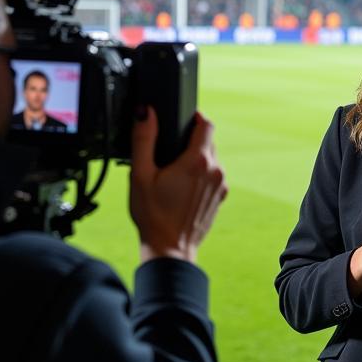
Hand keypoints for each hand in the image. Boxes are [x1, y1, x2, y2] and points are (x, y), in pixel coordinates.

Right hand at [130, 108, 227, 263]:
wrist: (169, 249)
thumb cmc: (153, 215)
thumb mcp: (140, 174)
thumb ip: (144, 139)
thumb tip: (146, 112)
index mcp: (198, 161)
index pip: (206, 124)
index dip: (195, 116)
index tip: (184, 118)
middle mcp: (216, 170)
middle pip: (208, 141)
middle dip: (191, 140)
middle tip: (169, 149)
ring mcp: (221, 185)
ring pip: (212, 159)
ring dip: (196, 158)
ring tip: (173, 170)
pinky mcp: (220, 197)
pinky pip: (213, 175)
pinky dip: (201, 174)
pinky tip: (182, 187)